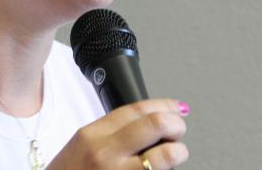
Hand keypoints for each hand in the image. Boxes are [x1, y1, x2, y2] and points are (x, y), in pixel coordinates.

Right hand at [47, 99, 188, 168]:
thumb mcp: (82, 146)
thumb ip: (111, 133)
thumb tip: (148, 123)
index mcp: (92, 135)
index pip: (136, 110)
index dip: (163, 105)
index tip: (175, 108)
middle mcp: (105, 154)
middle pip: (154, 126)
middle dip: (175, 125)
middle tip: (178, 130)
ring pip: (164, 156)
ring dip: (177, 152)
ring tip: (175, 153)